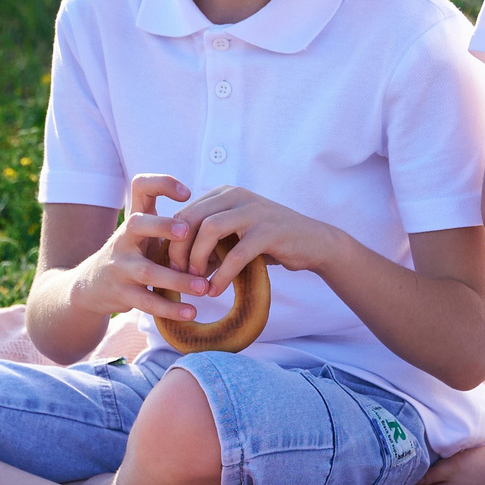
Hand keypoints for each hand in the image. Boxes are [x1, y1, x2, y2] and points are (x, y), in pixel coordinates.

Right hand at [66, 173, 221, 323]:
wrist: (91, 286)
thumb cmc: (131, 254)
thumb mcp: (144, 234)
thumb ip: (169, 225)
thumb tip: (217, 220)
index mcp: (135, 219)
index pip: (141, 186)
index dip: (162, 183)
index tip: (187, 194)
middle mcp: (124, 238)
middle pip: (137, 224)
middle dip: (162, 226)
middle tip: (187, 232)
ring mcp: (120, 266)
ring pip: (148, 272)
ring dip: (178, 280)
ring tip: (203, 287)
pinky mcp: (121, 293)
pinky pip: (147, 302)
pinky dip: (170, 308)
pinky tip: (191, 312)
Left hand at [163, 183, 347, 288]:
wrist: (313, 242)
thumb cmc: (269, 242)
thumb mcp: (235, 238)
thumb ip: (208, 245)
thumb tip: (177, 265)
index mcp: (225, 194)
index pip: (185, 212)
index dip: (173, 241)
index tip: (171, 266)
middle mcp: (236, 196)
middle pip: (191, 217)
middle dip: (179, 249)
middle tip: (178, 275)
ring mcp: (254, 211)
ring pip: (210, 229)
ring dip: (197, 258)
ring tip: (196, 281)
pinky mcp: (269, 231)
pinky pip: (236, 253)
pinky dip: (222, 274)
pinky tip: (216, 290)